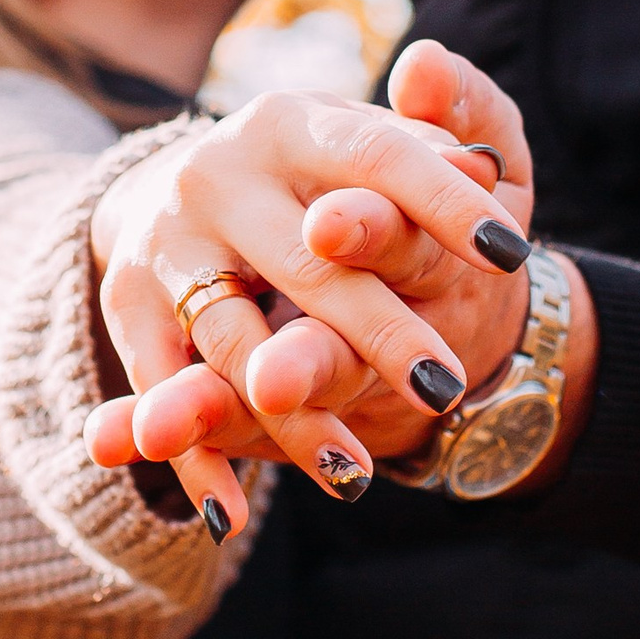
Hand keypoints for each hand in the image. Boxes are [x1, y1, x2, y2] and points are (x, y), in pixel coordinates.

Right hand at [86, 44, 536, 529]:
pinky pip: (165, 391)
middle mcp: (220, 174)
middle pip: (309, 264)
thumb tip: (479, 161)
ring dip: (295, 417)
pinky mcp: (130, 306)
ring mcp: (167, 242)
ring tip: (357, 474)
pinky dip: (197, 457)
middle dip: (377, 331)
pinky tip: (232, 515)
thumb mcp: (379, 142)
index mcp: (294, 124)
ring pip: (235, 342)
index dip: (442, 203)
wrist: (197, 193)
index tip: (509, 252)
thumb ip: (441, 135)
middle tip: (446, 388)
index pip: (378, 159)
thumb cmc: (324, 176)